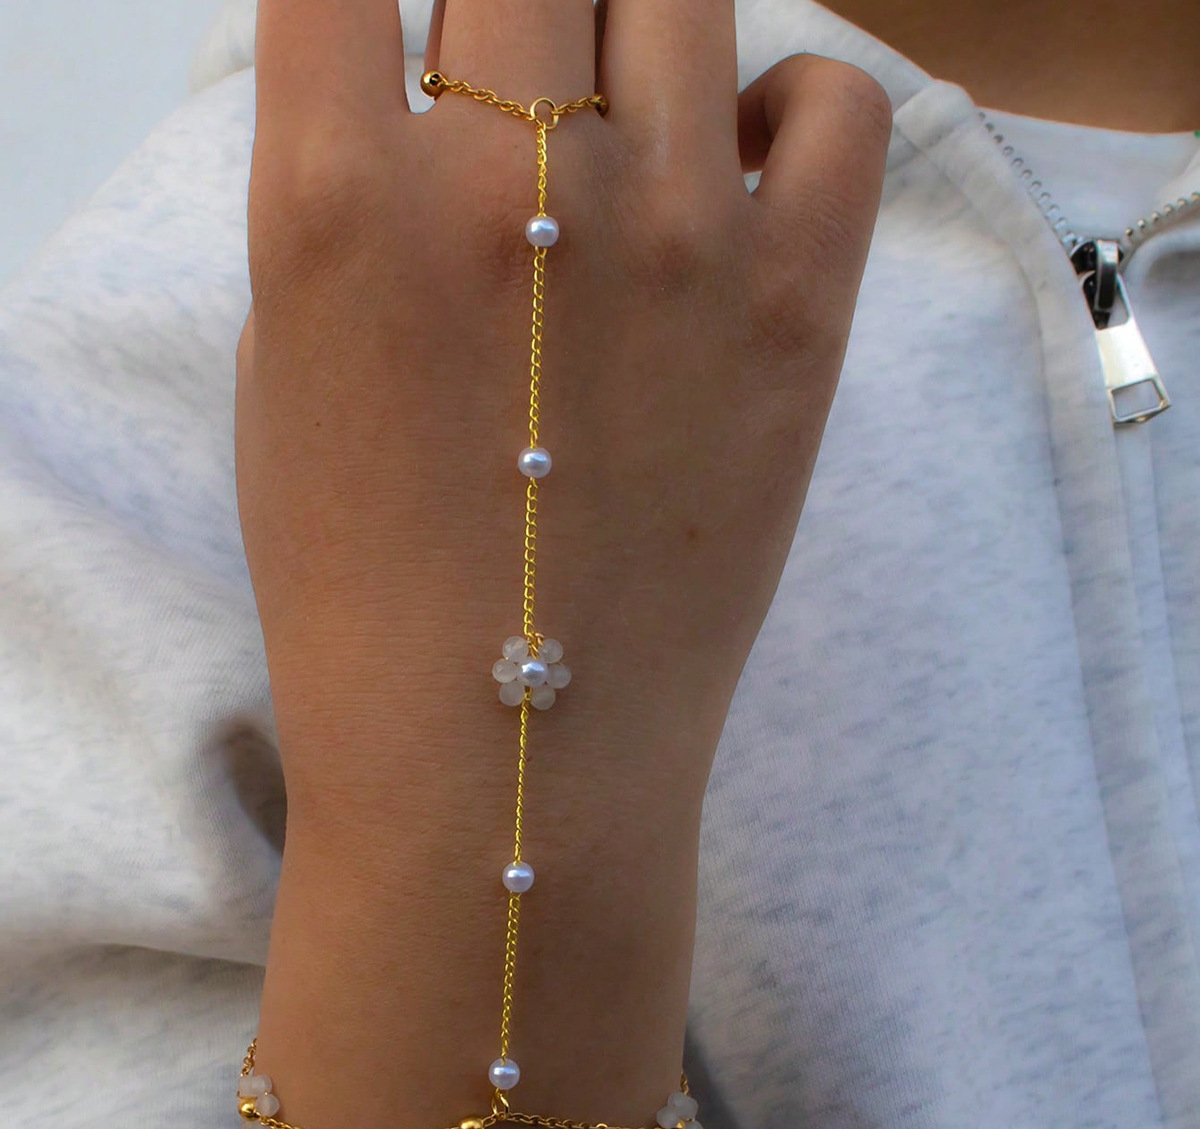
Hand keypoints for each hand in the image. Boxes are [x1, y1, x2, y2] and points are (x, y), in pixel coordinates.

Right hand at [227, 3, 888, 1128]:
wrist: (507, 758)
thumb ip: (344, 212)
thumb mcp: (284, 378)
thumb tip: (417, 114)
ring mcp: (674, 240)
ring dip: (630, 32)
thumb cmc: (359, 593)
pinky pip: (836, 110)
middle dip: (512, 11)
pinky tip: (740, 162)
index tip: (404, 42)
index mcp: (338, 204)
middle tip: (520, 91)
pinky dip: (791, 102)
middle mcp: (507, 189)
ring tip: (621, 117)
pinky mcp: (796, 311)